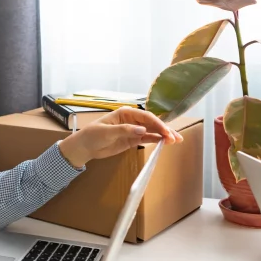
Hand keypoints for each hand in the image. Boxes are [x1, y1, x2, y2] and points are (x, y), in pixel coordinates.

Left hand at [59, 107, 183, 166]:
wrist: (85, 147)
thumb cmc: (93, 135)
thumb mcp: (107, 132)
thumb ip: (125, 130)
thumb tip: (142, 130)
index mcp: (125, 113)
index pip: (145, 117)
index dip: (157, 124)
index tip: (166, 132)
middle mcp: (131, 120)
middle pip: (151, 123)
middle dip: (164, 130)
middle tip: (176, 138)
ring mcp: (133, 130)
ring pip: (151, 131)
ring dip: (163, 136)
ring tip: (176, 141)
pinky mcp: (132, 140)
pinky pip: (146, 139)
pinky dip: (155, 141)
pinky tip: (164, 143)